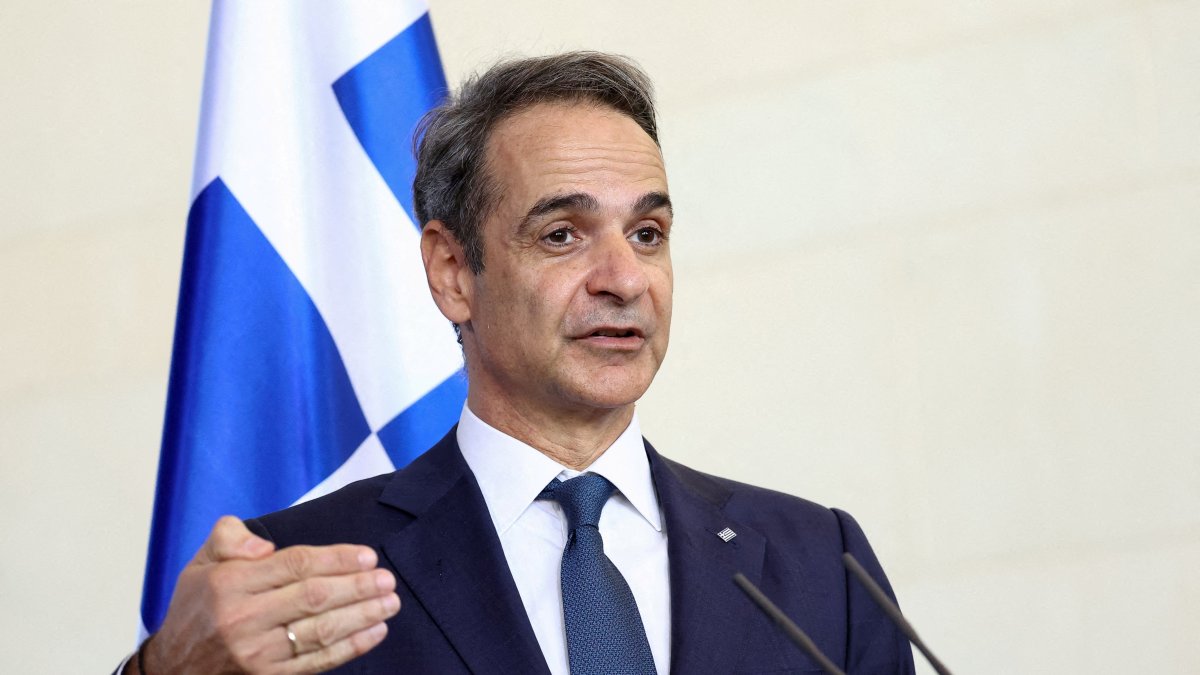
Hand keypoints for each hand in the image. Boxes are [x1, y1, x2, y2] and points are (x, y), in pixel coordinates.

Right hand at [133, 516, 398, 673]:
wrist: (172, 667)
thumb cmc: (198, 607)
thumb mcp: (201, 562)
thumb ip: (229, 537)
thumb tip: (265, 546)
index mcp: (230, 584)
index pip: (295, 565)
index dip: (336, 559)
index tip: (367, 555)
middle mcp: (243, 619)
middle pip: (313, 598)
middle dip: (357, 587)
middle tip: (387, 579)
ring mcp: (256, 654)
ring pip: (320, 631)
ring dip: (362, 616)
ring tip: (390, 602)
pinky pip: (317, 661)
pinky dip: (351, 647)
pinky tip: (375, 633)